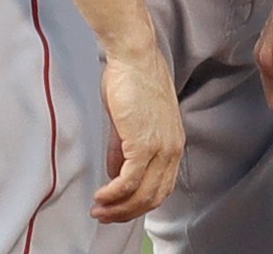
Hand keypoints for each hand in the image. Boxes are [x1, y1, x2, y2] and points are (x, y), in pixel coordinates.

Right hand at [92, 44, 182, 223]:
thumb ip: (124, 149)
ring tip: (99, 210)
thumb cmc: (131, 80)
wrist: (134, 56)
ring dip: (117, 208)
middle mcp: (172, 148)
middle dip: (127, 212)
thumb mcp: (131, 121)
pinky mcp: (144, 143)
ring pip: (141, 194)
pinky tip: (101, 196)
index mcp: (173, 143)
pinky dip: (113, 194)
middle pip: (153, 197)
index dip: (139, 203)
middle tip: (105, 215)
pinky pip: (128, 181)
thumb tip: (116, 173)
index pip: (162, 187)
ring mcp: (160, 147)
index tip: (119, 208)